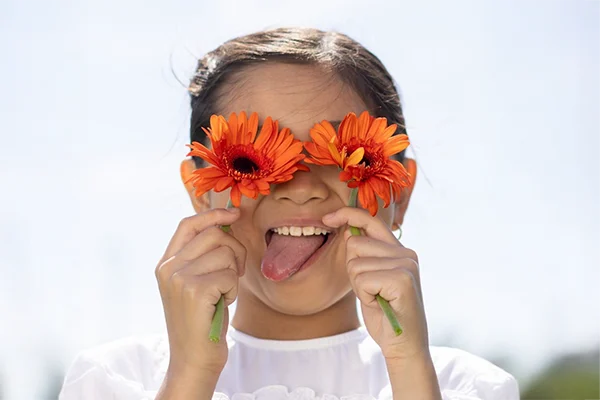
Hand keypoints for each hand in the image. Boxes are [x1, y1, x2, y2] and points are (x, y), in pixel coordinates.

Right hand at [155, 208, 245, 376]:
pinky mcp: (194, 290)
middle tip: (234, 272)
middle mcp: (168, 268)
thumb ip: (202, 255)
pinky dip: (233, 289)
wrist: (194, 357)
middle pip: (214, 234)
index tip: (234, 214)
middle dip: (235, 249)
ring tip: (224, 292)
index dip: (213, 214)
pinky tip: (222, 303)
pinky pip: (228, 274)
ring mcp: (179, 278)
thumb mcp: (195, 282)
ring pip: (225, 252)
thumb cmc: (202, 319)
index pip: (188, 224)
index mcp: (166, 263)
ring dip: (233, 273)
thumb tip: (226, 221)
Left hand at [323, 207, 428, 360]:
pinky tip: (379, 304)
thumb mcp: (370, 279)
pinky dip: (364, 295)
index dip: (347, 214)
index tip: (327, 218)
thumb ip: (363, 256)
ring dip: (358, 285)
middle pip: (355, 244)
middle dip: (353, 270)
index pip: (371, 221)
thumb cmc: (384, 313)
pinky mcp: (402, 279)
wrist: (403, 345)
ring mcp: (406, 265)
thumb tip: (349, 230)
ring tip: (377, 298)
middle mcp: (407, 253)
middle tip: (370, 291)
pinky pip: (362, 279)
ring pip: (356, 263)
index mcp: (399, 250)